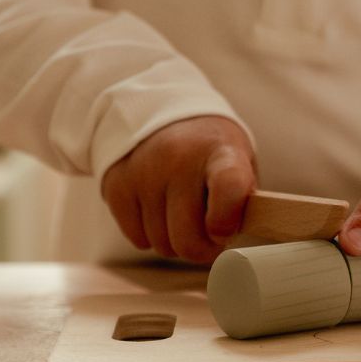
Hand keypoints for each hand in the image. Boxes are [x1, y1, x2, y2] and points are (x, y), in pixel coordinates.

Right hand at [100, 115, 256, 262]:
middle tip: (209, 235)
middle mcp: (179, 159)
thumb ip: (242, 199)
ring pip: (161, 245)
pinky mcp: (117, 186)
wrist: (162, 112)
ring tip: (183, 214)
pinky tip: (159, 209)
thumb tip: (230, 238)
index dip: (227, 221)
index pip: (228, 186)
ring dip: (175, 241)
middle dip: (202, 248)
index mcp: (221, 152)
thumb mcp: (239, 160)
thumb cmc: (210, 150)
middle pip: (188, 239)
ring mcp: (144, 173)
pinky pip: (138, 240)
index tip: (225, 231)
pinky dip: (150, 235)